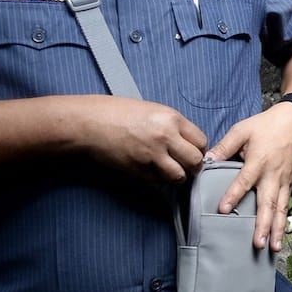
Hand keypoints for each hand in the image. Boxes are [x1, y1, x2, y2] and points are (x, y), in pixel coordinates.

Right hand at [78, 97, 207, 183]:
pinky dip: (156, 179)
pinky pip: (157, 181)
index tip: (191, 151)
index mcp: (172, 119)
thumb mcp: (153, 110)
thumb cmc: (117, 112)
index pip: (201, 141)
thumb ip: (173, 126)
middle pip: (195, 161)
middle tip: (183, 164)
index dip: (198, 149)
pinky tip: (149, 170)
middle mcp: (165, 137)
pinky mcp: (138, 169)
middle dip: (191, 165)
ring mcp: (152, 154)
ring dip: (176, 176)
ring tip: (167, 170)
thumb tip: (188, 142)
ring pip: (179, 176)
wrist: (90, 122)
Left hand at [205, 101, 291, 251]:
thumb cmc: (267, 124)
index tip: (223, 210)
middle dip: (263, 225)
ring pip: (280, 209)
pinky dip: (283, 221)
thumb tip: (206, 160)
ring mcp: (284, 181)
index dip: (233, 195)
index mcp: (259, 161)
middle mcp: (273, 175)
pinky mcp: (290, 182)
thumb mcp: (243, 129)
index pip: (244, 182)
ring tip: (274, 247)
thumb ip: (225, 146)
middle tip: (258, 243)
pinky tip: (280, 234)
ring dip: (277, 229)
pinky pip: (286, 205)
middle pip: (267, 204)